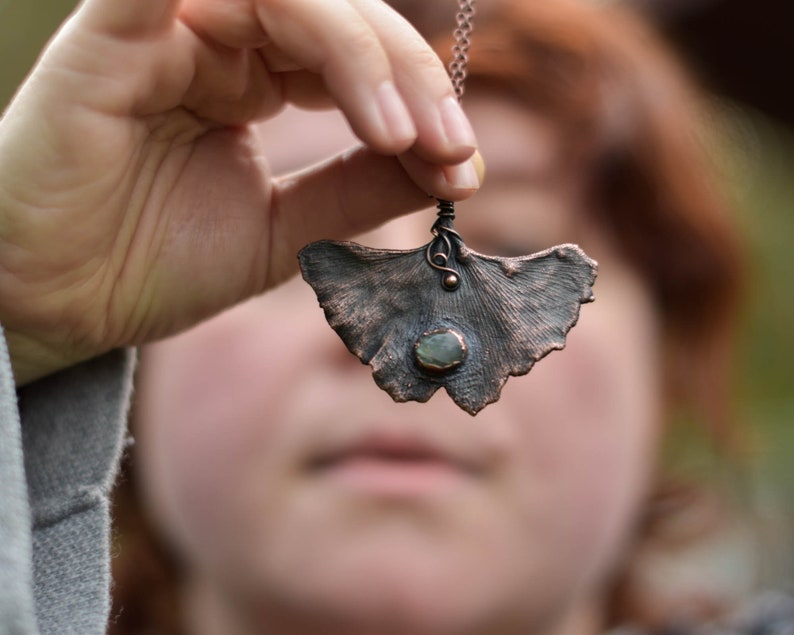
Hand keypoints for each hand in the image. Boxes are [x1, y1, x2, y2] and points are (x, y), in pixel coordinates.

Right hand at [0, 0, 480, 384]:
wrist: (60, 306)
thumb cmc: (153, 264)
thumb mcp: (286, 231)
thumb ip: (360, 190)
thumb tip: (453, 167)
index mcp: (254, 81)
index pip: (356, 58)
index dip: (419, 100)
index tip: (460, 165)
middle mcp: (218, 45)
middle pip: (338, 16)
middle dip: (409, 77)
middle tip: (448, 147)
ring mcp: (167, 33)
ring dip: (360, 56)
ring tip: (400, 137)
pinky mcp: (111, 38)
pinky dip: (259, 5)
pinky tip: (320, 56)